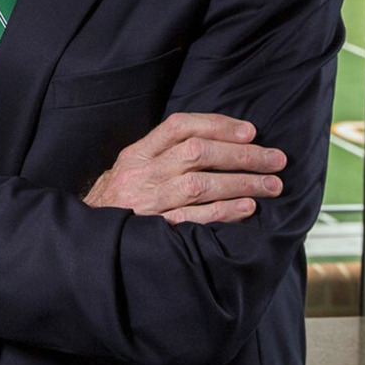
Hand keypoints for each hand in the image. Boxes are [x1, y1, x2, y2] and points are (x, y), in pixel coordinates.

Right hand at [83, 113, 284, 224]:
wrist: (89, 239)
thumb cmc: (120, 200)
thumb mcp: (132, 168)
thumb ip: (164, 153)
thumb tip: (219, 141)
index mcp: (137, 153)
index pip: (179, 126)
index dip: (217, 125)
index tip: (250, 131)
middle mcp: (143, 174)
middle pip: (197, 153)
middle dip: (242, 155)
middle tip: (275, 159)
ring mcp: (149, 202)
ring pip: (200, 184)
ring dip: (241, 182)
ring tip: (272, 185)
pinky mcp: (156, 230)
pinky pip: (194, 218)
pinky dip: (224, 211)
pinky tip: (248, 207)